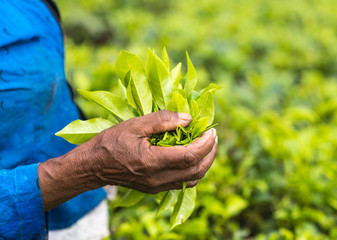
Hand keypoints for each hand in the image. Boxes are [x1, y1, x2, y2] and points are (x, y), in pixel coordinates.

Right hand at [88, 110, 217, 192]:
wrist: (93, 166)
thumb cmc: (111, 142)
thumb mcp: (134, 125)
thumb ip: (162, 120)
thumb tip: (188, 119)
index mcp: (152, 161)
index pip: (190, 156)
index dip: (205, 143)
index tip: (211, 130)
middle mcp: (158, 178)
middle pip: (196, 170)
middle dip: (210, 153)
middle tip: (213, 136)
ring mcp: (157, 186)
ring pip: (192, 179)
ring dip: (204, 163)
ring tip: (206, 146)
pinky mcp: (154, 188)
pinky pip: (182, 183)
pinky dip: (193, 170)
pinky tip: (191, 157)